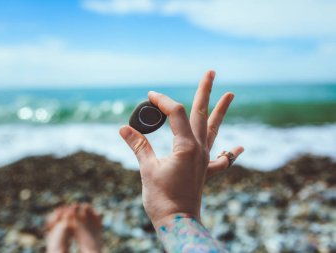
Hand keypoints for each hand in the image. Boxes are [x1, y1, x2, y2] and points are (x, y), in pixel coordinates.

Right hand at [119, 70, 243, 227]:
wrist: (178, 223)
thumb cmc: (161, 199)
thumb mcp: (147, 169)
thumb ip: (138, 145)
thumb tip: (123, 128)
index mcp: (186, 146)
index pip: (175, 113)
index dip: (161, 101)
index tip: (149, 96)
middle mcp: (199, 149)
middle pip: (202, 113)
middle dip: (206, 91)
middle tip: (212, 72)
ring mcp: (204, 159)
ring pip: (214, 129)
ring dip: (221, 112)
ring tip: (231, 94)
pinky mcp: (205, 171)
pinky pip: (221, 159)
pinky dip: (229, 152)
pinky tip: (239, 147)